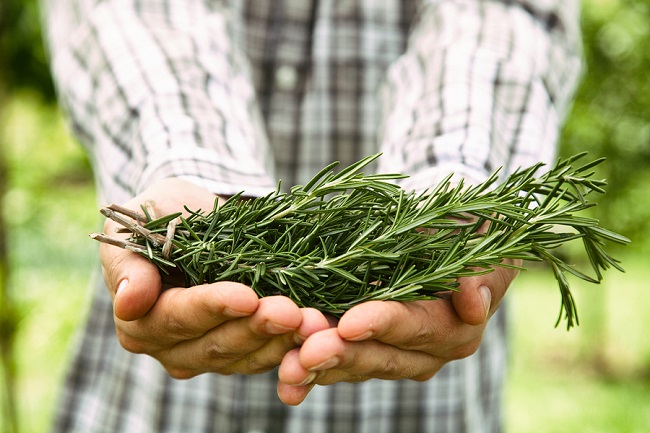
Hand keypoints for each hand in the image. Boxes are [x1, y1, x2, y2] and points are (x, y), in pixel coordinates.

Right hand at [100, 178, 329, 377]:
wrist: (198, 221)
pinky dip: (294, 344)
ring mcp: (209, 355)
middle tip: (292, 312)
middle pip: (216, 344)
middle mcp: (171, 348)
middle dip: (256, 327)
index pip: (177, 317)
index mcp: (140, 321)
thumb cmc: (163, 216)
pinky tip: (320, 328)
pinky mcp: (242, 353)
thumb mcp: (136, 224)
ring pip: (247, 357)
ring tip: (314, 321)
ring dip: (283, 341)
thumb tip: (129, 301)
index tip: (246, 296)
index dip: (212, 308)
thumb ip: (129, 263)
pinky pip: (269, 356)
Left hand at [276, 262, 518, 404]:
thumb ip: (481, 275)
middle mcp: (423, 353)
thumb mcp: (479, 242)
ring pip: (352, 366)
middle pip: (379, 357)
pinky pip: (335, 363)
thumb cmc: (463, 234)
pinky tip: (284, 376)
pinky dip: (309, 368)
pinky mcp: (362, 350)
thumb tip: (474, 304)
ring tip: (287, 371)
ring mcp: (389, 355)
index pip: (415, 327)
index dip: (382, 325)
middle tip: (305, 353)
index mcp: (453, 329)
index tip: (349, 323)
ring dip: (317, 368)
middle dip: (341, 355)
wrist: (442, 238)